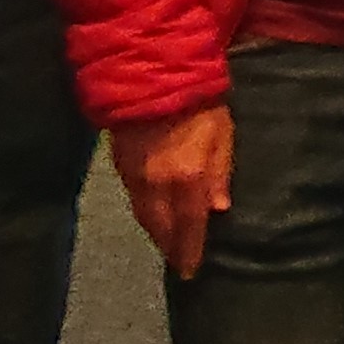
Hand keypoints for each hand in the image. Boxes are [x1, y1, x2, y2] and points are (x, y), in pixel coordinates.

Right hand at [107, 105, 235, 281]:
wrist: (153, 73)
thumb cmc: (200, 103)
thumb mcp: (223, 134)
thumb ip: (220, 173)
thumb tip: (218, 210)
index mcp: (187, 177)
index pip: (189, 226)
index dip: (189, 250)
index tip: (191, 270)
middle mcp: (157, 183)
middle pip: (161, 227)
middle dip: (169, 247)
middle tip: (178, 262)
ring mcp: (135, 175)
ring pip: (143, 215)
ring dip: (155, 232)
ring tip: (166, 243)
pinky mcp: (120, 164)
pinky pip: (133, 199)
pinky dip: (143, 212)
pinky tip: (151, 215)